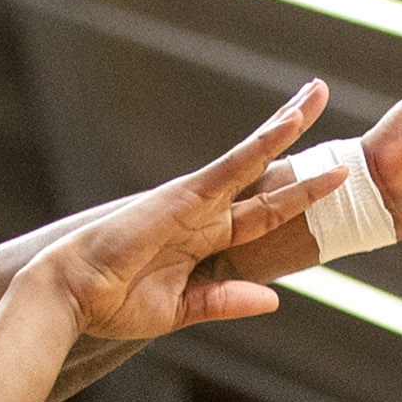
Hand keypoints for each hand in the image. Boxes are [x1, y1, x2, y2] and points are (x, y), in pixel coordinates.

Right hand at [33, 84, 341, 343]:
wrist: (73, 295)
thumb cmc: (111, 305)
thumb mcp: (180, 309)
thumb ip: (225, 300)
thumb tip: (274, 300)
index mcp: (205, 241)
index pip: (263, 213)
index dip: (298, 196)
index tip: (329, 179)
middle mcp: (205, 213)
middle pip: (264, 173)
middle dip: (294, 141)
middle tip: (318, 98)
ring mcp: (197, 200)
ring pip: (254, 156)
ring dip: (287, 125)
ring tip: (317, 92)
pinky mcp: (186, 195)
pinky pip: (234, 165)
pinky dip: (262, 144)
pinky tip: (290, 122)